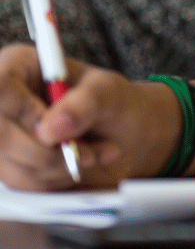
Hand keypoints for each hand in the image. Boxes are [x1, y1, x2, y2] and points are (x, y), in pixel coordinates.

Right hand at [0, 44, 179, 188]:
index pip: (0, 87)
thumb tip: (50, 128)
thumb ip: (86, 103)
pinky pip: (22, 182)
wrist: (127, 135)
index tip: (53, 127)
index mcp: (20, 66)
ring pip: (13, 164)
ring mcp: (2, 135)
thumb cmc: (116, 103)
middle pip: (2, 134)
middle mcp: (3, 102)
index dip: (22, 111)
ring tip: (92, 153)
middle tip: (89, 150)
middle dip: (50, 151)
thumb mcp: (110, 93)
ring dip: (59, 167)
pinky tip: (77, 164)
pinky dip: (56, 179)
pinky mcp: (8, 164)